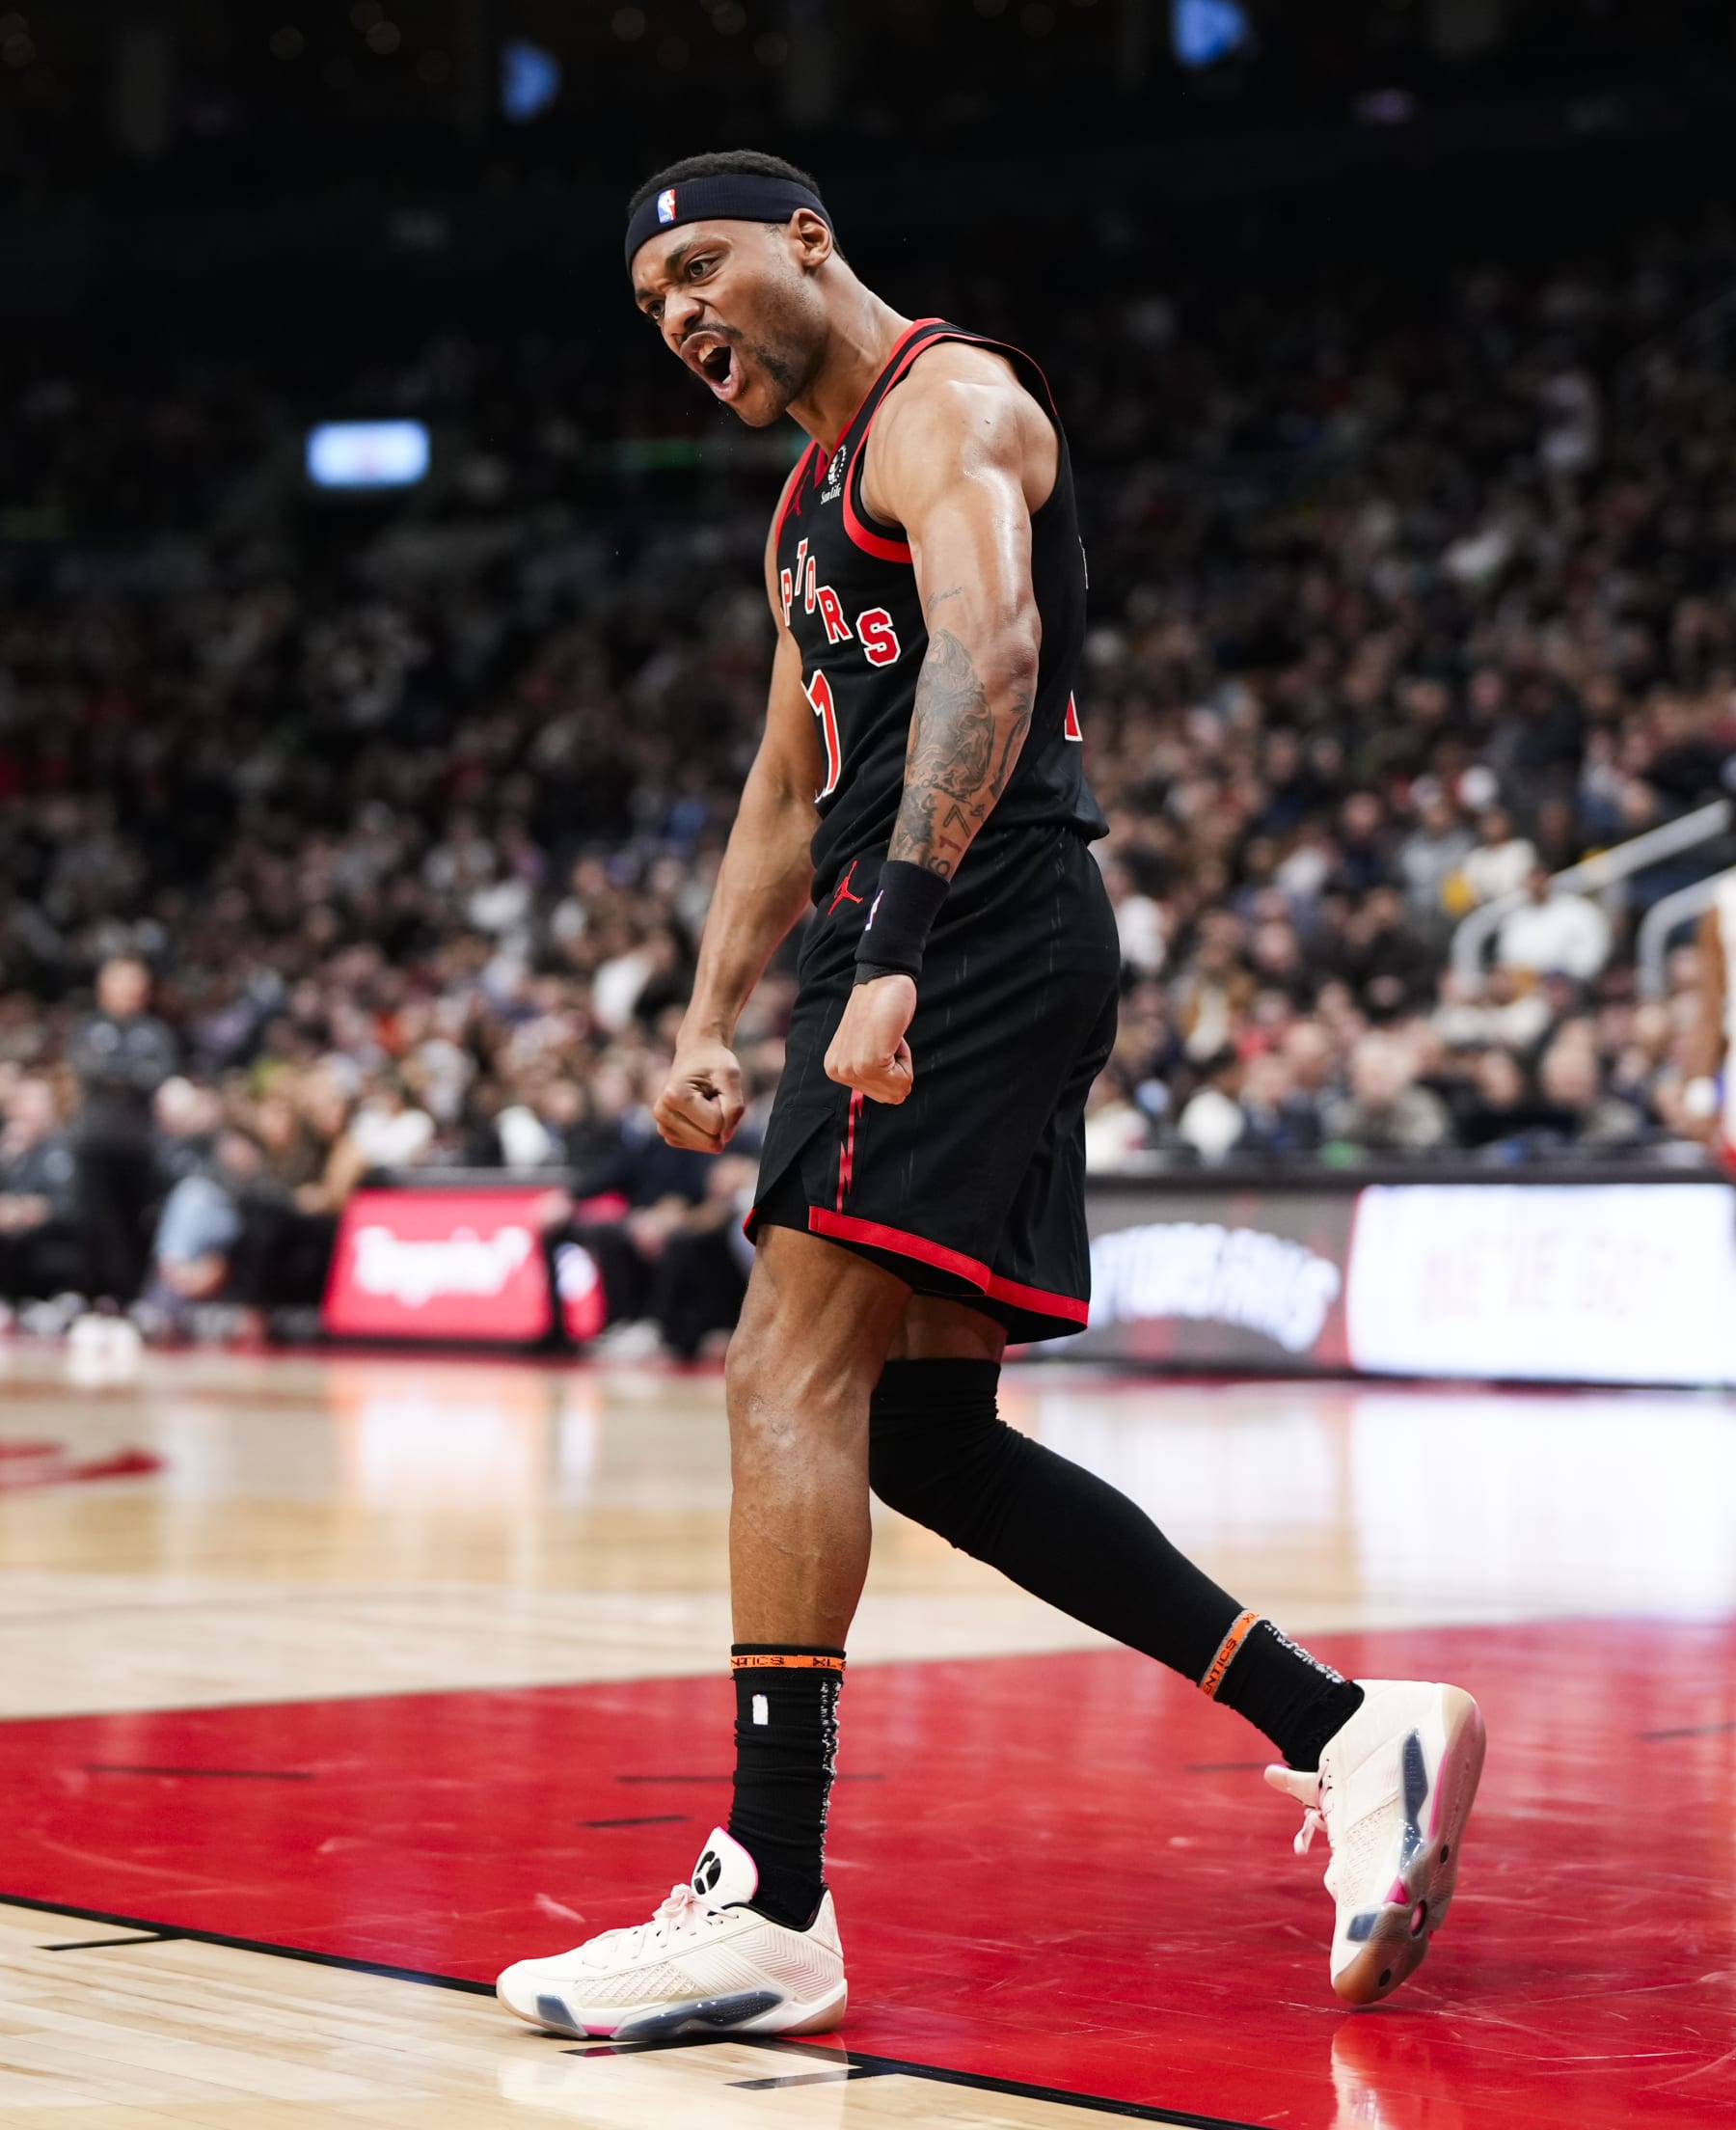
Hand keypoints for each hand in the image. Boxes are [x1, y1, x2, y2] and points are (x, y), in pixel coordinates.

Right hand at [654, 1038, 744, 1150]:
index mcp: (674, 1096)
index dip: (724, 1107)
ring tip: (703, 1102)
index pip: (716, 1126)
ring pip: (706, 1145)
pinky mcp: (668, 1134)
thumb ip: (734, 1108)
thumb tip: (724, 1140)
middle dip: (719, 1120)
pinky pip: (700, 1145)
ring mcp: (663, 1126)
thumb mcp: (731, 1077)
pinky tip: (699, 1112)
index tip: (713, 1088)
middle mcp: (662, 1113)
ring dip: (712, 1125)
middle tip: (709, 1096)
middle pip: (710, 1140)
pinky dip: (706, 1132)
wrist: (697, 1055)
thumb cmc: (714, 1064)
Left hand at [824, 974, 916, 1103]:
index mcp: (835, 1069)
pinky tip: (892, 1036)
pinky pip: (903, 1079)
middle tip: (885, 1039)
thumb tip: (895, 1098)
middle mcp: (838, 1072)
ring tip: (888, 1037)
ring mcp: (852, 1069)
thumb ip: (871, 1072)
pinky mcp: (870, 1064)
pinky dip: (906, 1057)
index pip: (878, 1094)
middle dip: (897, 1068)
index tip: (879, 1040)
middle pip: (888, 1096)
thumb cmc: (880, 1009)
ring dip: (903, 1062)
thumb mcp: (868, 1047)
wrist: (882, 980)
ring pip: (897, 1088)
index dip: (890, 1068)